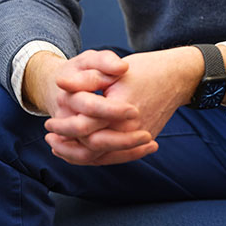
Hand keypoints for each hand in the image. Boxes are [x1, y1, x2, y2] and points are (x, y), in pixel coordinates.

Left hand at [42, 47, 203, 165]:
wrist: (178, 76)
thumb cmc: (146, 69)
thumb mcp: (114, 69)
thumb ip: (86, 79)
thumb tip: (60, 83)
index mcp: (121, 111)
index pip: (84, 126)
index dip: (64, 125)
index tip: (48, 122)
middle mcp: (130, 130)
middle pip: (91, 147)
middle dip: (67, 144)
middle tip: (49, 136)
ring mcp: (138, 138)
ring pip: (102, 157)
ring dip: (78, 155)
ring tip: (59, 148)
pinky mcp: (142, 141)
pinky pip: (115, 156)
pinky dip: (97, 156)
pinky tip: (82, 150)